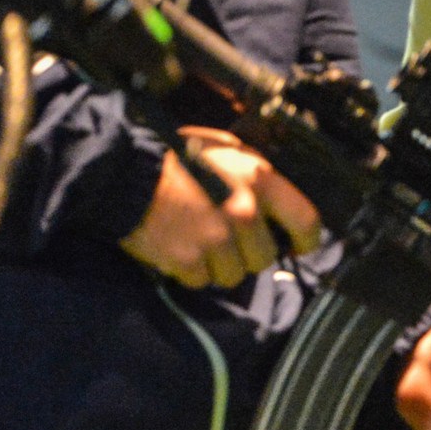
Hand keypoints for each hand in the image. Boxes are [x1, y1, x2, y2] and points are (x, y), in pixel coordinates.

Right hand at [119, 127, 322, 288]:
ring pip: (234, 275)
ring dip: (219, 265)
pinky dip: (192, 270)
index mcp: (260, 180)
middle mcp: (244, 212)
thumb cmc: (177, 155)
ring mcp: (215, 238)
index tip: (296, 246)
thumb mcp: (228, 149)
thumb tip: (278, 205)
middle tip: (227, 238)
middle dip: (249, 253)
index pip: (307, 223)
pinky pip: (202, 280)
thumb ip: (257, 176)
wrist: (123, 169)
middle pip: (265, 258)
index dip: (305, 241)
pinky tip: (180, 247)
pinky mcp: (187, 259)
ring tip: (199, 241)